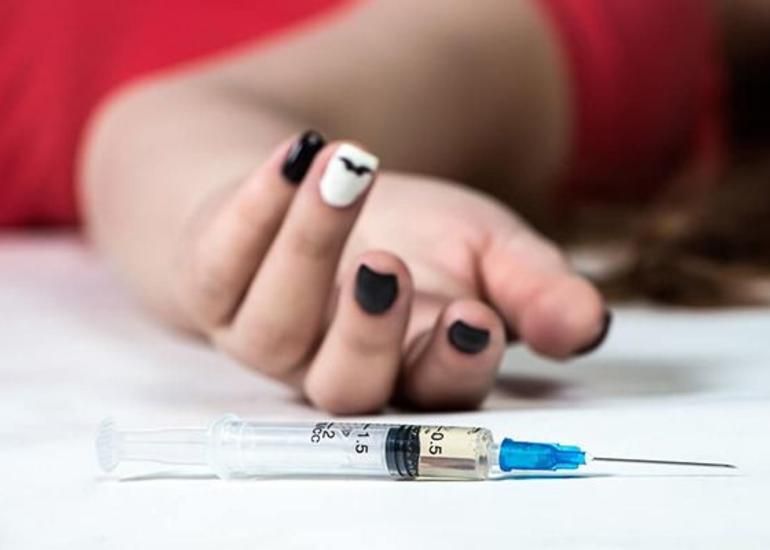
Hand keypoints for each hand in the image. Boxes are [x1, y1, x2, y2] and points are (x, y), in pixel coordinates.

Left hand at [178, 133, 608, 412]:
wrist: (322, 189)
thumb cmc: (411, 230)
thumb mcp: (486, 247)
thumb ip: (536, 287)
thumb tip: (588, 326)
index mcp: (414, 363)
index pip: (437, 390)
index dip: (454, 363)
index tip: (475, 314)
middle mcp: (336, 362)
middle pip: (346, 386)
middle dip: (369, 335)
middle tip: (387, 265)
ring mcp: (269, 331)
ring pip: (275, 328)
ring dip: (309, 249)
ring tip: (347, 171)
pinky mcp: (215, 287)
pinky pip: (214, 270)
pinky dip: (252, 209)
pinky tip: (294, 157)